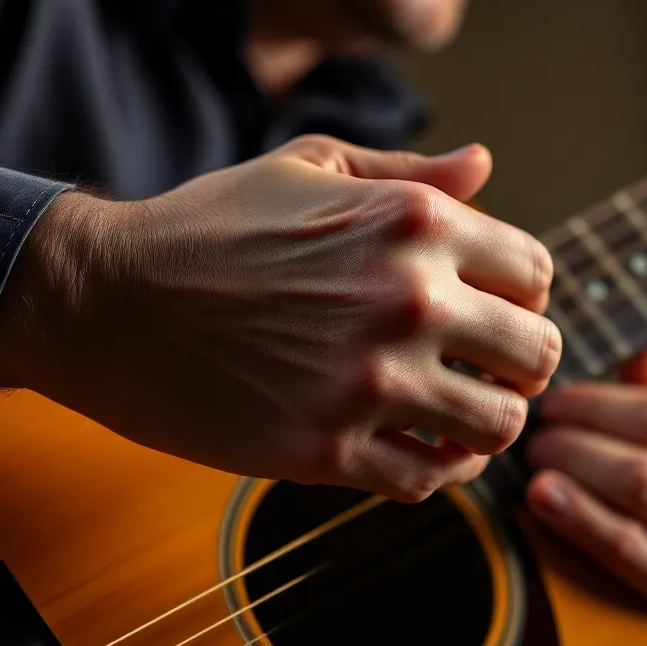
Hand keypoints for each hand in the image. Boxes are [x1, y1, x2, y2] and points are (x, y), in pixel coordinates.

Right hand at [0, 136, 558, 500]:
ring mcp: (370, 382)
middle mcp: (407, 299)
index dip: (523, 297)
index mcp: (412, 223)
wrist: (109, 301)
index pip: (536, 273)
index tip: (493, 313)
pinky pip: (431, 480)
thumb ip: (409, 173)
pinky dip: (437, 471)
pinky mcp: (327, 450)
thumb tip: (484, 165)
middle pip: (537, 354)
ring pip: (499, 428)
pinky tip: (417, 452)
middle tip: (487, 372)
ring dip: (487, 426)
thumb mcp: (309, 169)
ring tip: (457, 417)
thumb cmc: (207, 227)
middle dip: (521, 366)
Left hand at [524, 343, 646, 630]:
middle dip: (578, 441)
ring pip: (645, 496)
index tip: (549, 405)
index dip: (595, 405)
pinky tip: (545, 505)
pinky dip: (589, 529)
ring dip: (577, 476)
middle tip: (530, 441)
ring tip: (531, 470)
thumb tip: (643, 350)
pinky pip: (644, 563)